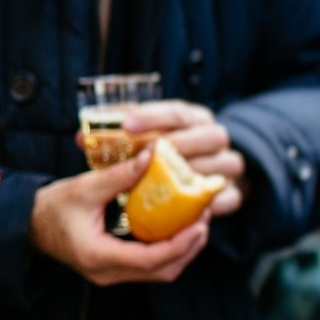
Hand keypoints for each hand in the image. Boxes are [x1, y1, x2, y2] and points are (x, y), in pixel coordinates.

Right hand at [30, 152, 209, 285]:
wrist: (31, 225)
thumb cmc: (53, 206)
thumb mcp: (84, 187)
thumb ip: (120, 175)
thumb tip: (154, 154)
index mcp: (98, 256)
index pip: (149, 260)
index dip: (179, 244)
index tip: (200, 223)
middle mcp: (107, 273)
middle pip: (162, 271)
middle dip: (190, 246)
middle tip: (205, 215)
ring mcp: (112, 275)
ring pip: (161, 272)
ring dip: (184, 250)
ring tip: (199, 220)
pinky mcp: (116, 269)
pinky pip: (151, 267)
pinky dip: (171, 250)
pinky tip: (180, 227)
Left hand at [120, 101, 244, 220]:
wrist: (203, 176)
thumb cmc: (165, 155)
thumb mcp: (145, 138)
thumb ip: (120, 136)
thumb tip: (86, 138)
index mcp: (195, 118)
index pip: (178, 112)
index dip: (152, 117)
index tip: (126, 125)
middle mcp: (216, 138)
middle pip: (209, 135)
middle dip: (178, 143)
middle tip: (149, 154)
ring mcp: (229, 165)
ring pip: (225, 163)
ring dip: (194, 171)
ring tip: (165, 181)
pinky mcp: (234, 193)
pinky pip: (230, 197)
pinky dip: (210, 201)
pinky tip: (188, 207)